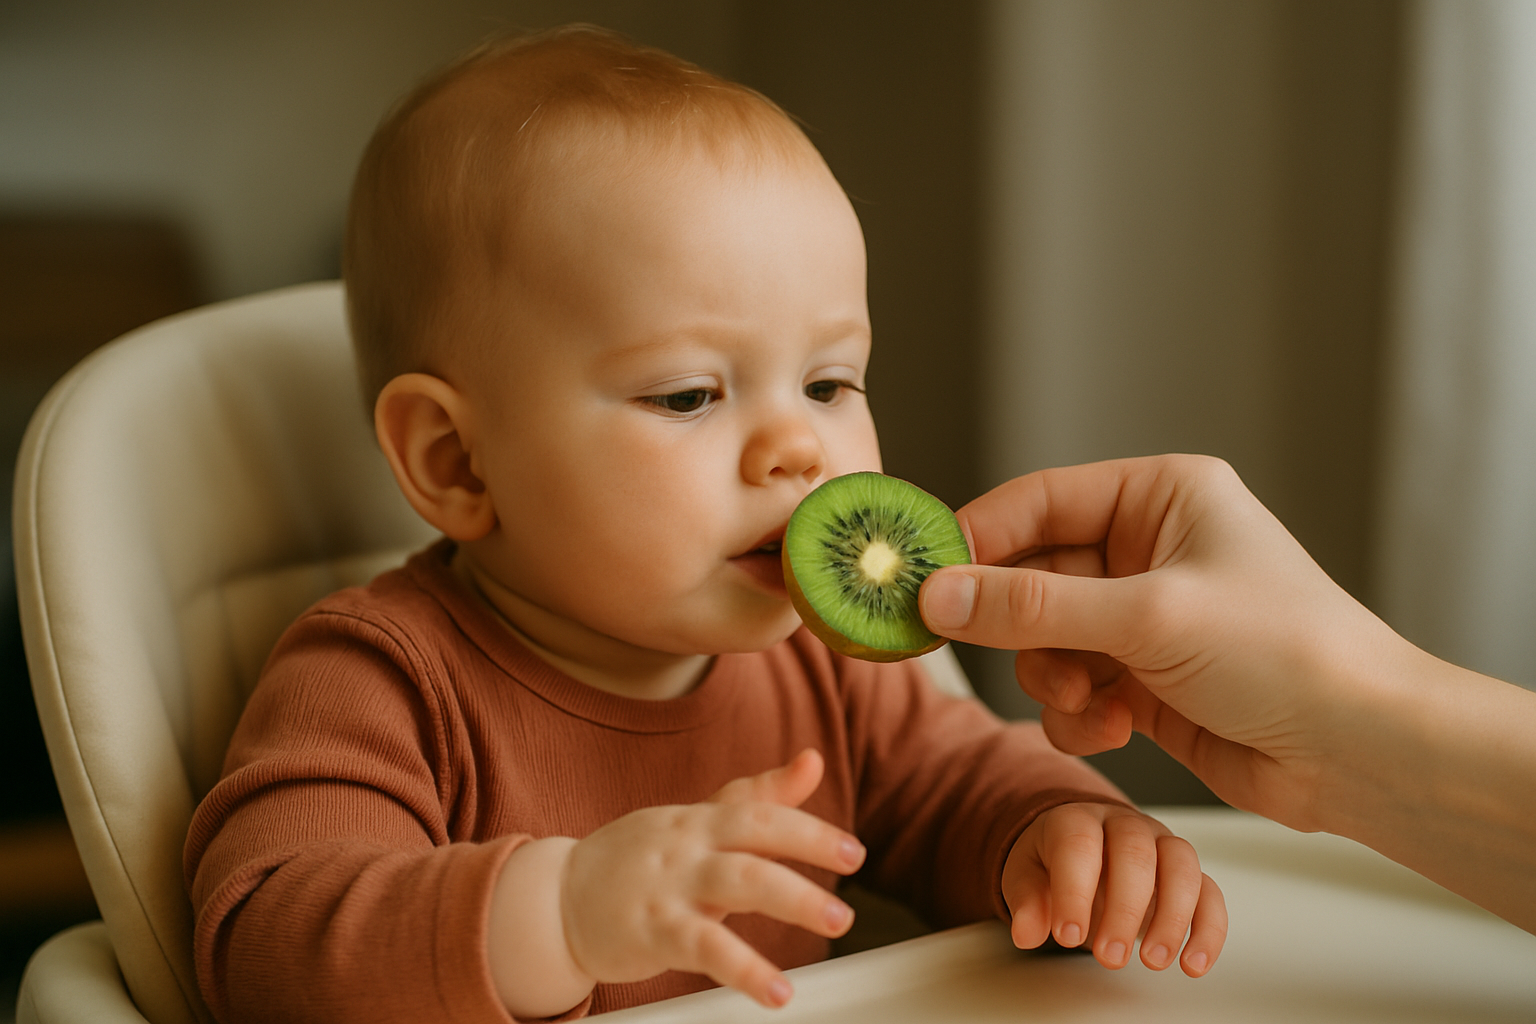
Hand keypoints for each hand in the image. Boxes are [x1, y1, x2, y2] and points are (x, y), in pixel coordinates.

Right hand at [560, 749, 862, 1008]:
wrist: (554, 898)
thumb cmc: (636, 860)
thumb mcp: (695, 823)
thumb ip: (756, 797)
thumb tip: (813, 762)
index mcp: (699, 820)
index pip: (758, 809)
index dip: (808, 825)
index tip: (853, 848)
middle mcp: (688, 845)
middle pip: (754, 835)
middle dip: (809, 846)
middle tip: (854, 867)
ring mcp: (669, 886)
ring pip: (738, 882)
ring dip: (792, 900)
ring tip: (835, 921)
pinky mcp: (653, 930)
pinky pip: (706, 948)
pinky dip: (746, 969)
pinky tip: (777, 991)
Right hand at [917, 455, 1417, 830]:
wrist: (1361, 751)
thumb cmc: (1284, 653)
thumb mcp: (1146, 617)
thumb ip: (1031, 606)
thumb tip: (937, 595)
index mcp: (1160, 497)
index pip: (1039, 500)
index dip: (977, 538)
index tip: (921, 577)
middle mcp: (1148, 548)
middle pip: (1032, 574)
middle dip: (1020, 624)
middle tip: (980, 650)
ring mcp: (1145, 616)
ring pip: (1043, 638)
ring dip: (1051, 676)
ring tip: (1092, 700)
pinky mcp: (1145, 678)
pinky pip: (1071, 686)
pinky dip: (1078, 713)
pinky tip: (1114, 728)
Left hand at [1003, 803, 1225, 975]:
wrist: (1082, 850)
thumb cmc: (1053, 864)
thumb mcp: (1025, 878)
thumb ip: (1026, 902)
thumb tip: (1026, 932)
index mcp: (1077, 820)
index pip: (1078, 844)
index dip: (1074, 890)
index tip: (1068, 936)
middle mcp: (1124, 825)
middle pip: (1135, 852)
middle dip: (1125, 909)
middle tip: (1110, 957)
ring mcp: (1160, 844)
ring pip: (1181, 866)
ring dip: (1173, 917)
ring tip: (1154, 962)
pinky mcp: (1187, 872)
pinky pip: (1210, 893)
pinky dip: (1208, 930)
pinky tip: (1193, 965)